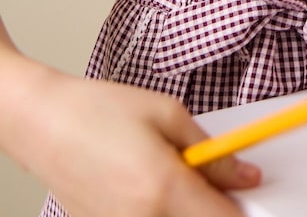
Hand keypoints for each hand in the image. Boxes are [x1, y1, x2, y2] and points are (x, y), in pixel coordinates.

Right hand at [12, 69, 260, 216]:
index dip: (242, 205)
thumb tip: (244, 175)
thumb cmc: (99, 111)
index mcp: (163, 190)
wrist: (44, 123)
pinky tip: (151, 186)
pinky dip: (160, 210)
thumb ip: (211, 152)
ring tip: (172, 175)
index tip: (251, 192)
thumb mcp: (168, 114)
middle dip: (213, 204)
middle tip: (212, 177)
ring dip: (187, 207)